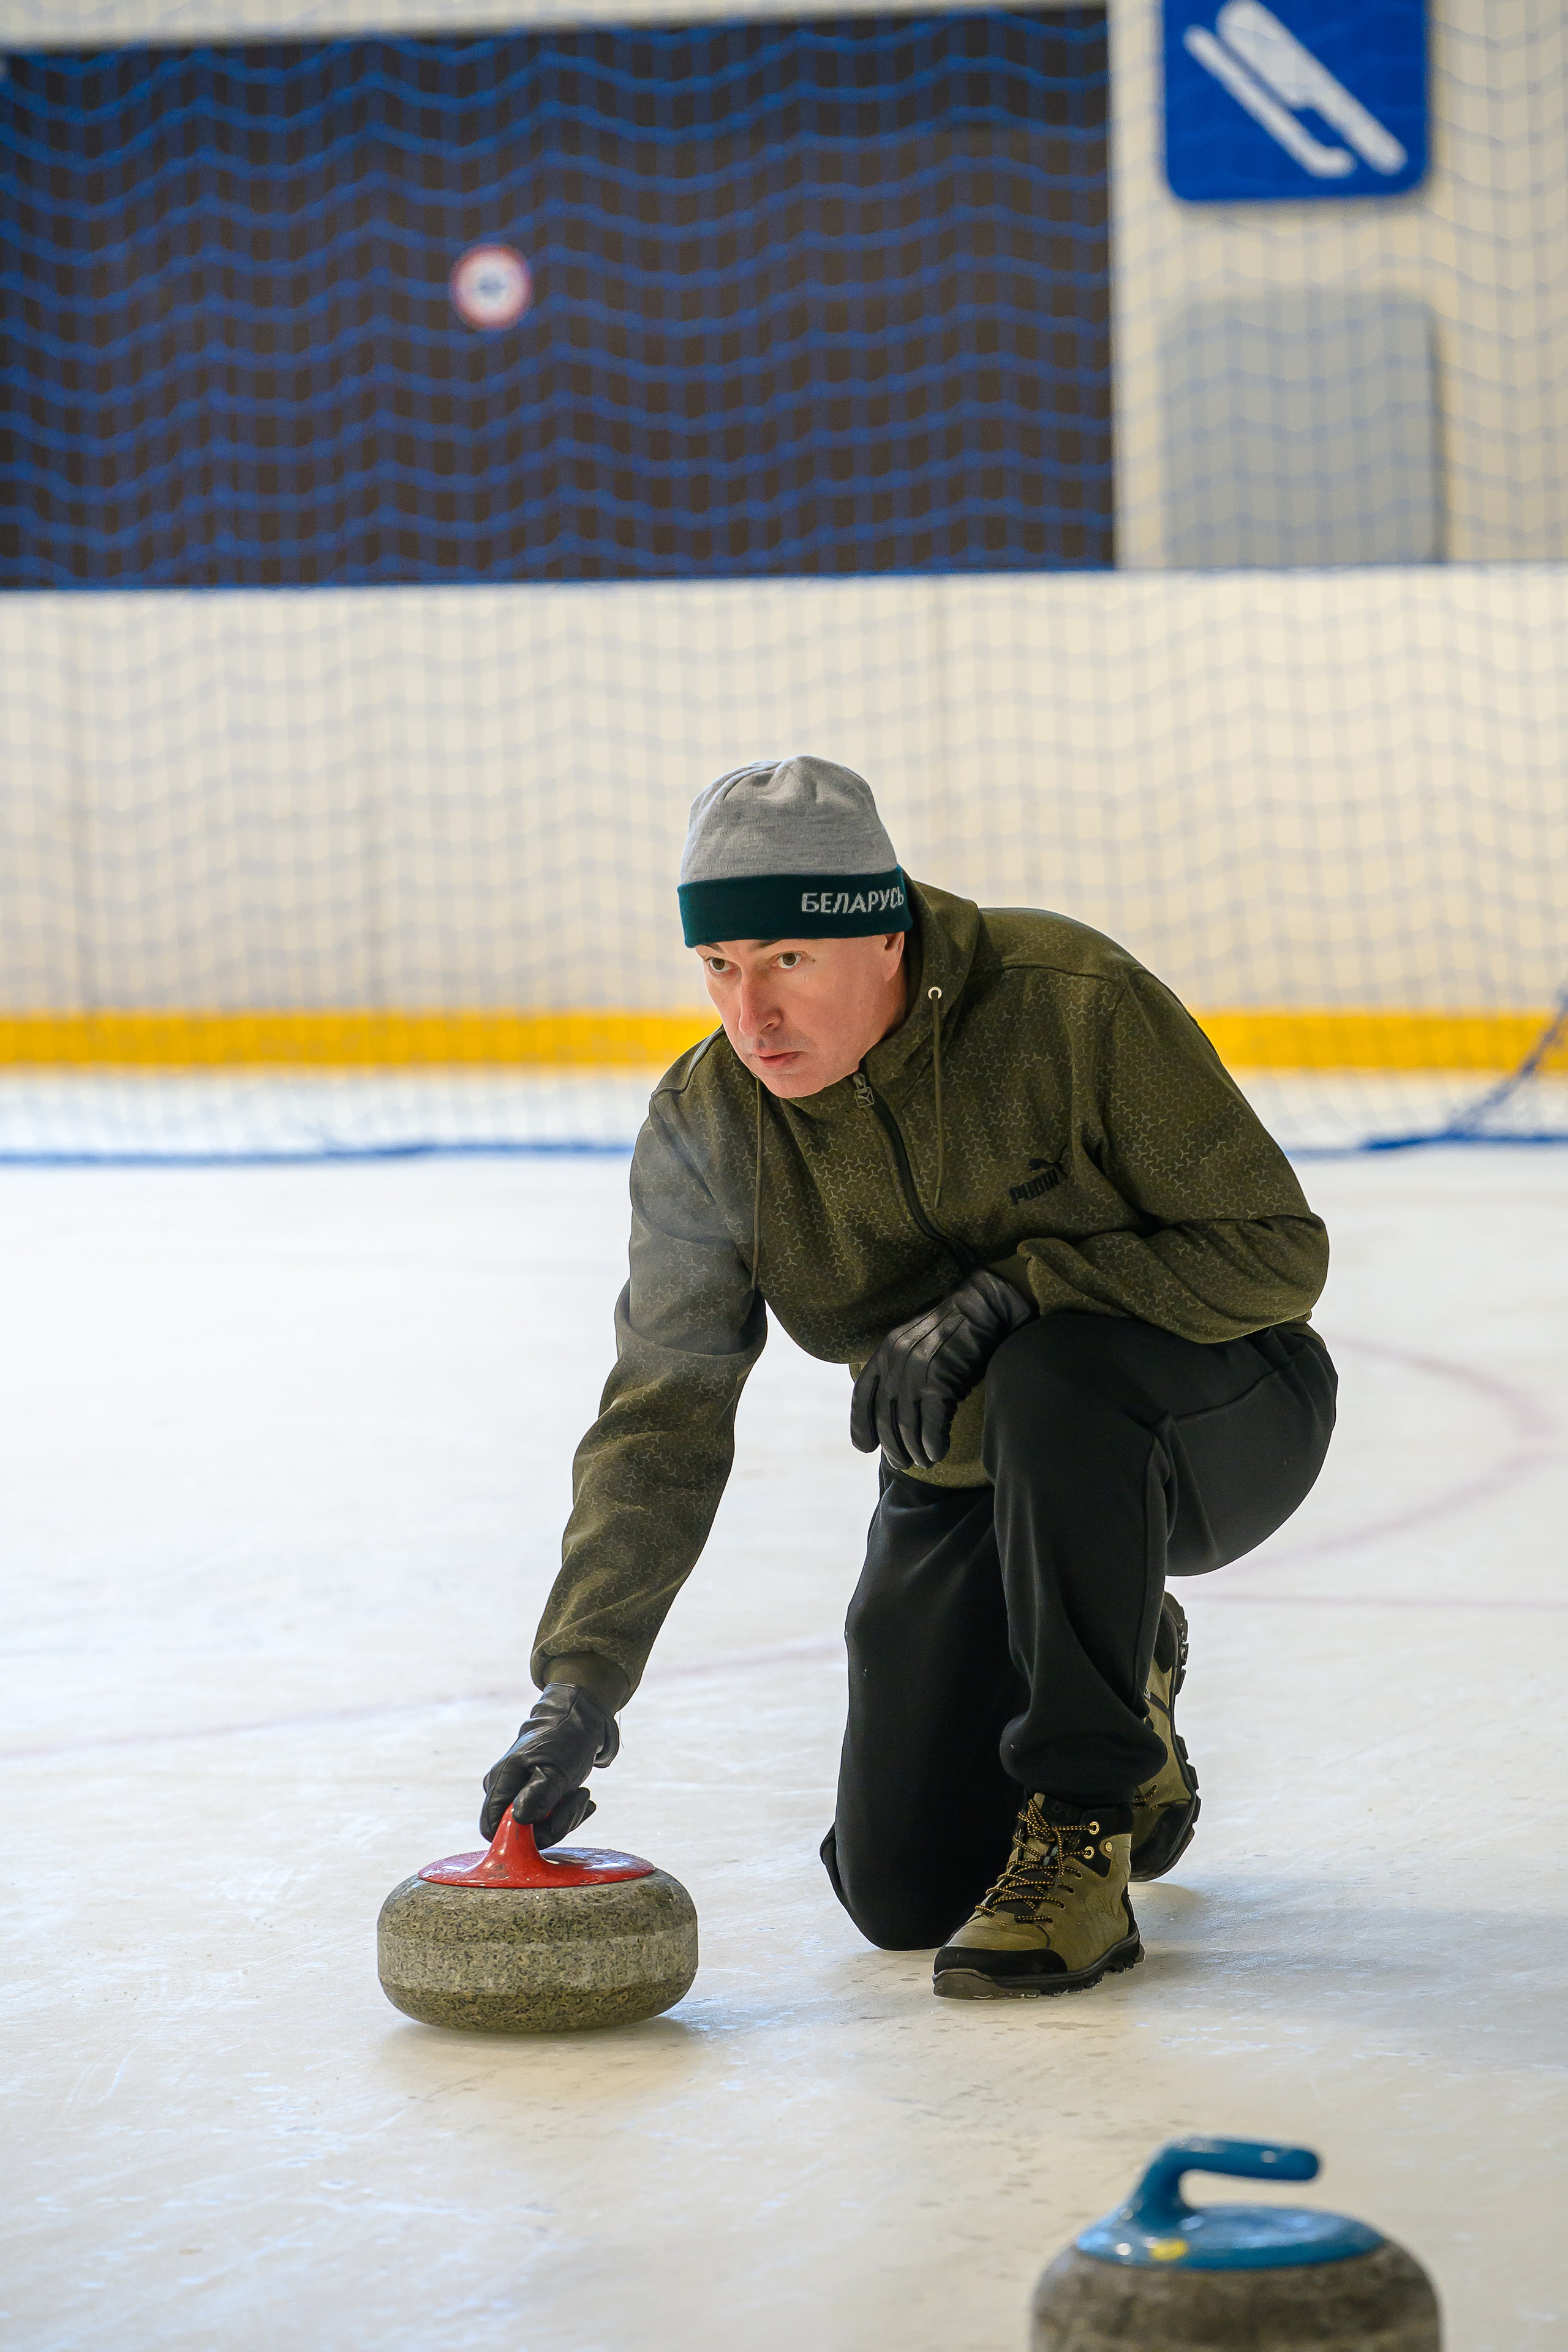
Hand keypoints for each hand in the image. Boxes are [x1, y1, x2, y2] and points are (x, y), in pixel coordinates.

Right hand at [480, 1682, 620, 1843]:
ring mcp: (519, 1795)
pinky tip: (584, 1799)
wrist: (578, 1719)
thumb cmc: (565, 1739)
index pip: (492, 1828)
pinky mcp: (536, 1798)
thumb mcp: (557, 1769)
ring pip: (538, 1828)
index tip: (550, 1819)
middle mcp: (505, 1792)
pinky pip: (548, 1820)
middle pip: (521, 1832)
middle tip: (579, 1798)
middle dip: (555, 1823)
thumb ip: (538, 1795)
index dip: (519, 1836)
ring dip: (566, 1816)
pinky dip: (568, 1813)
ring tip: (583, 1794)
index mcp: (501, 1782)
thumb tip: (519, 1819)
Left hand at [850, 1267, 1033, 1470]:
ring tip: (925, 1463)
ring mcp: (916, 1371)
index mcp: (885, 1351)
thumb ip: (902, 1372)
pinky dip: (933, 1444)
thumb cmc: (955, 1330)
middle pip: (884, 1417)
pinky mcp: (941, 1380)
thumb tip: (896, 1412)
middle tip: (902, 1465)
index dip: (860, 1425)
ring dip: (915, 1451)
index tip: (865, 1448)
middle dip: (892, 1447)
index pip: (862, 1395)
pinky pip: (932, 1423)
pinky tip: (938, 1453)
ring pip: (907, 1425)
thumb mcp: (918, 1345)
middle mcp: (895, 1361)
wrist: (984, 1306)